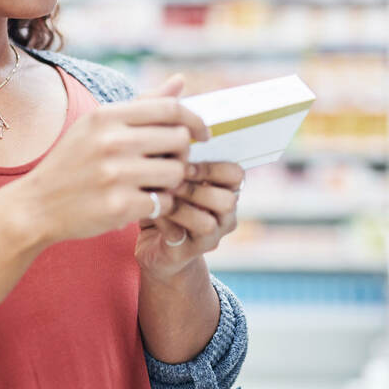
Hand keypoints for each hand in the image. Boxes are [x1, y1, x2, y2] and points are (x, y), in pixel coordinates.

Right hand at [13, 75, 208, 244]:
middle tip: (171, 164)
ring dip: (173, 182)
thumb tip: (180, 80)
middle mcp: (111, 141)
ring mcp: (114, 174)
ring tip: (155, 185)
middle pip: (180, 140)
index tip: (202, 135)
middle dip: (182, 154)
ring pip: (176, 172)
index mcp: (106, 116)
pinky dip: (160, 205)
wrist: (35, 206)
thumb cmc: (72, 164)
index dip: (195, 121)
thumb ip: (142, 105)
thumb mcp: (97, 126)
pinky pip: (163, 201)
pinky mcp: (118, 206)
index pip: (170, 108)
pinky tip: (144, 204)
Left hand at [134, 160, 244, 282]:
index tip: (185, 163)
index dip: (212, 167)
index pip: (236, 175)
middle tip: (173, 180)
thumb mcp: (172, 177)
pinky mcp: (187, 254)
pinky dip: (164, 220)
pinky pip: (180, 236)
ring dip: (182, 206)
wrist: (155, 247)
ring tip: (163, 195)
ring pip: (208, 223)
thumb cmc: (165, 202)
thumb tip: (165, 135)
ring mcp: (209, 239)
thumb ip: (175, 159)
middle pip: (228, 201)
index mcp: (226, 192)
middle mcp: (224, 217)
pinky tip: (152, 209)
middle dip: (197, 188)